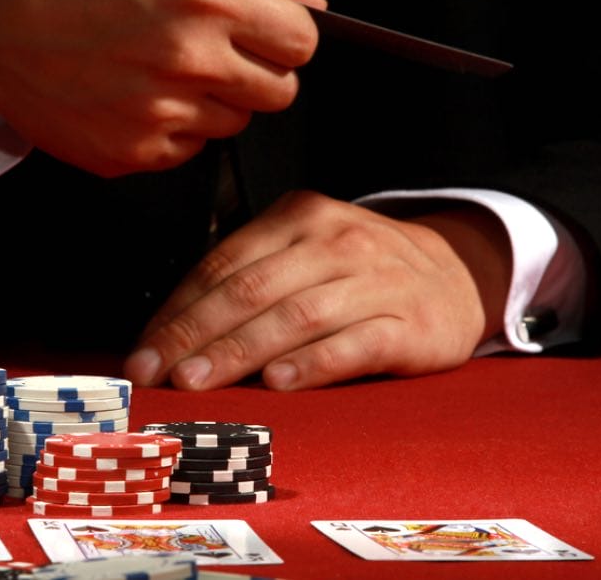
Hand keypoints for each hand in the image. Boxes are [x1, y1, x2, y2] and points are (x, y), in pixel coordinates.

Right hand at [0, 0, 325, 174]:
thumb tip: (307, 0)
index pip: (301, 40)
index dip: (281, 34)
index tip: (260, 32)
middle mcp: (186, 57)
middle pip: (279, 92)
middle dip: (255, 72)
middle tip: (209, 52)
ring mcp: (159, 112)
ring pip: (233, 124)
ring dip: (212, 101)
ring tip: (158, 69)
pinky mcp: (131, 153)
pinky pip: (187, 151)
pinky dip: (171, 128)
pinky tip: (134, 96)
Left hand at [123, 191, 511, 389]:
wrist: (459, 273)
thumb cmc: (360, 272)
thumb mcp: (304, 254)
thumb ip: (248, 282)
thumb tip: (171, 336)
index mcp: (298, 217)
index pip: (222, 264)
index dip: (176, 311)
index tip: (142, 353)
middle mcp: (334, 241)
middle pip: (249, 289)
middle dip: (193, 335)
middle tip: (156, 373)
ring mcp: (375, 280)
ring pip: (294, 316)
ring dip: (239, 352)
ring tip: (198, 381)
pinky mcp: (411, 323)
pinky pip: (355, 342)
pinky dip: (312, 363)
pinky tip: (278, 383)